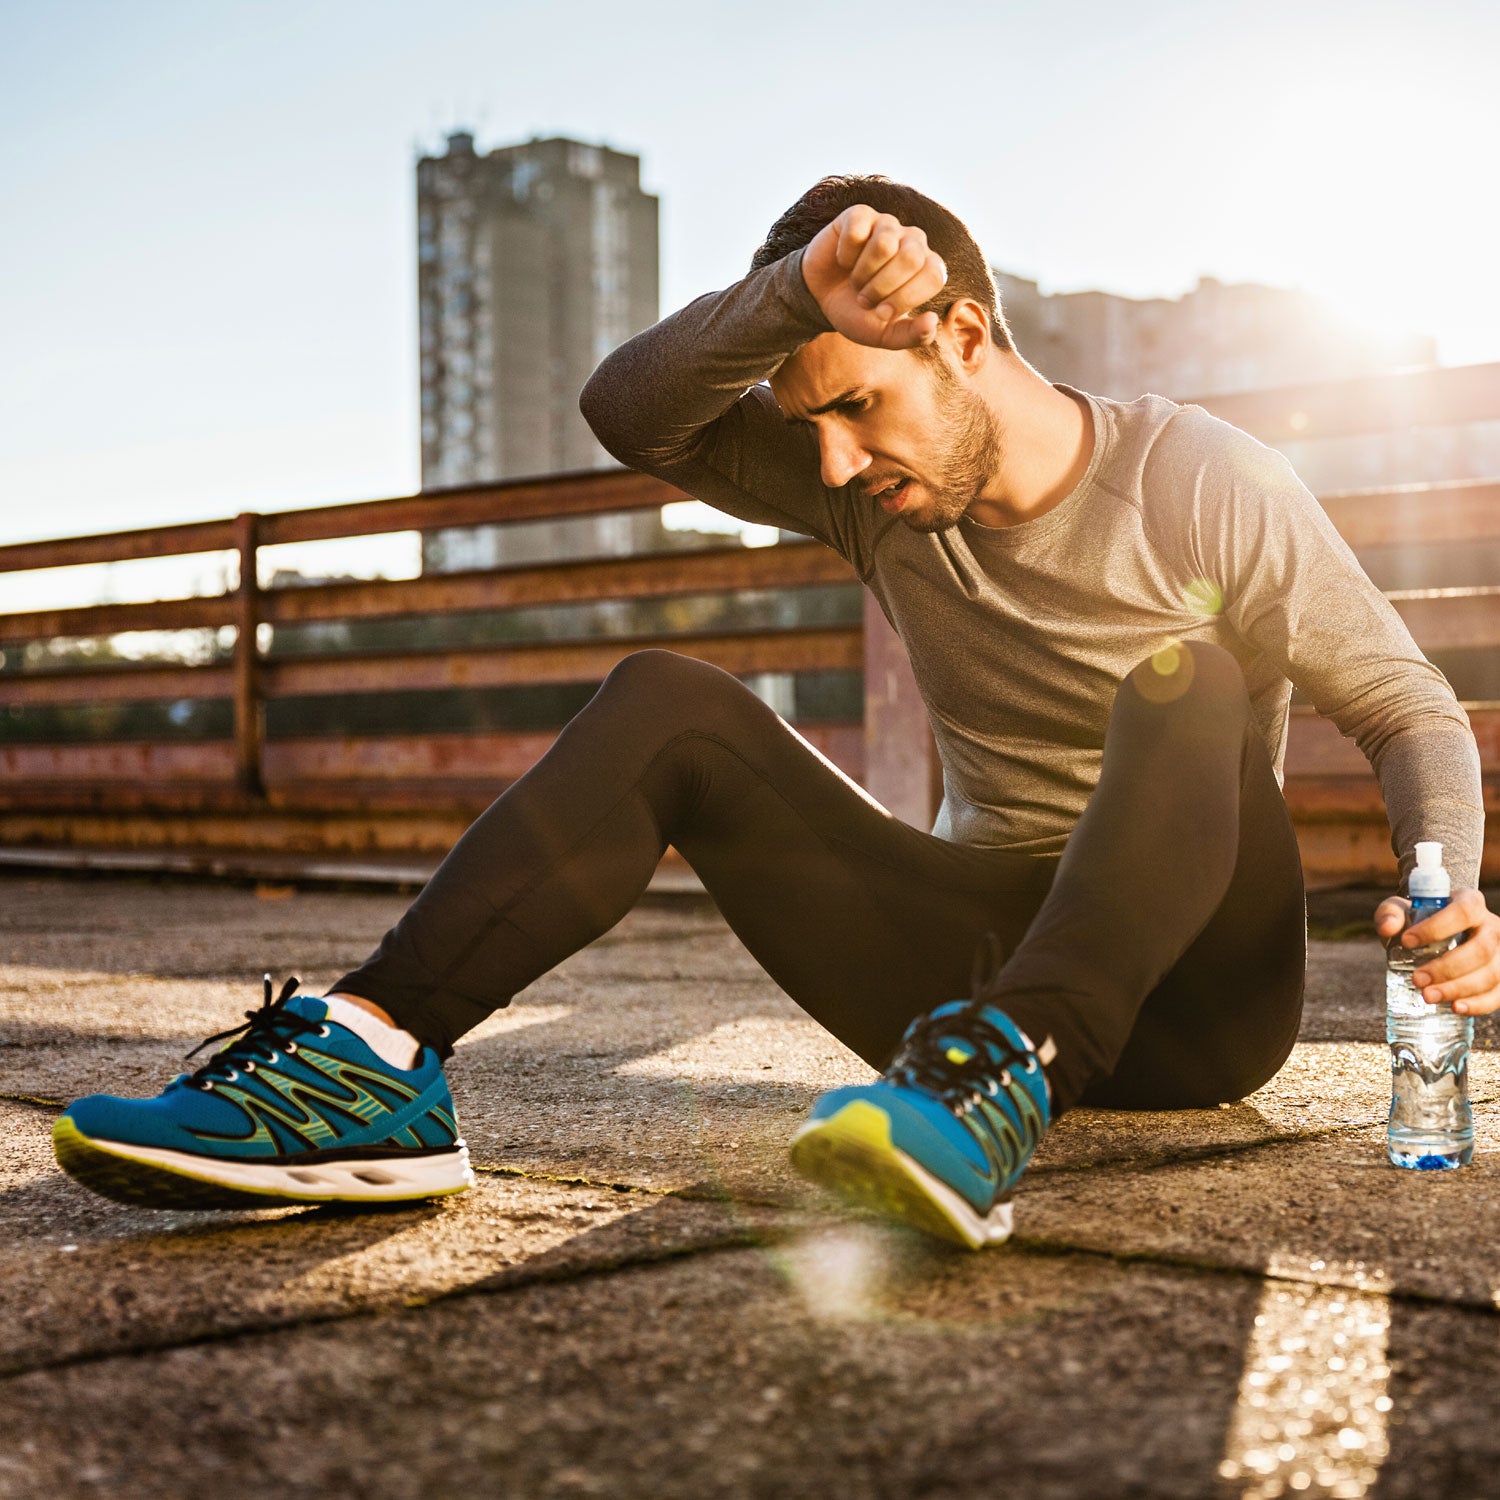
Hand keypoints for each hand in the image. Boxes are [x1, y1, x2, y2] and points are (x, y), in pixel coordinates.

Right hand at [800, 205, 947, 349]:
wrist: (821, 299)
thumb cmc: (858, 313)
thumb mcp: (884, 334)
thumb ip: (912, 335)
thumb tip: (932, 321)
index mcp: (927, 266)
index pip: (933, 275)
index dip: (905, 298)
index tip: (881, 313)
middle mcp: (913, 240)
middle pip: (911, 257)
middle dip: (881, 287)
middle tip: (865, 298)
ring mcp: (886, 224)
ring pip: (884, 244)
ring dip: (862, 273)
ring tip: (855, 281)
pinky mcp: (860, 215)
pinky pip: (856, 232)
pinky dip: (844, 255)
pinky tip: (843, 260)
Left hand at [1374, 887, 1499, 1013]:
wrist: (1436, 936)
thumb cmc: (1418, 921)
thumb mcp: (1400, 911)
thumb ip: (1389, 914)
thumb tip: (1387, 927)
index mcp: (1470, 903)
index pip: (1463, 912)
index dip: (1437, 927)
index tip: (1407, 941)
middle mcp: (1492, 927)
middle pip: (1480, 949)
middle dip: (1447, 968)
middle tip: (1417, 979)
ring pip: (1491, 974)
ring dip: (1459, 988)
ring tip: (1427, 996)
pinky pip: (1498, 994)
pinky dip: (1479, 1004)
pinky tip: (1456, 1007)